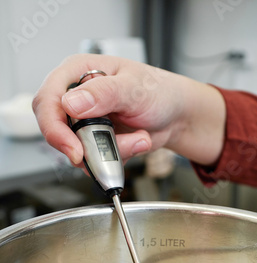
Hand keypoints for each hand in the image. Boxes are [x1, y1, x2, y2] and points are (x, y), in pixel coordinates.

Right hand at [33, 53, 225, 167]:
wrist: (176, 115)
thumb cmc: (158, 91)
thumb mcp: (134, 87)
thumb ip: (103, 93)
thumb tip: (71, 103)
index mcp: (76, 73)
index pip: (48, 101)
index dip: (54, 129)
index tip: (74, 150)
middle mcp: (76, 98)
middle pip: (58, 131)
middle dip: (88, 146)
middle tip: (114, 148)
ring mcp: (85, 123)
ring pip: (79, 151)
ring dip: (113, 152)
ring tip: (140, 138)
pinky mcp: (96, 142)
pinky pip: (96, 161)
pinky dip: (119, 158)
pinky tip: (137, 142)